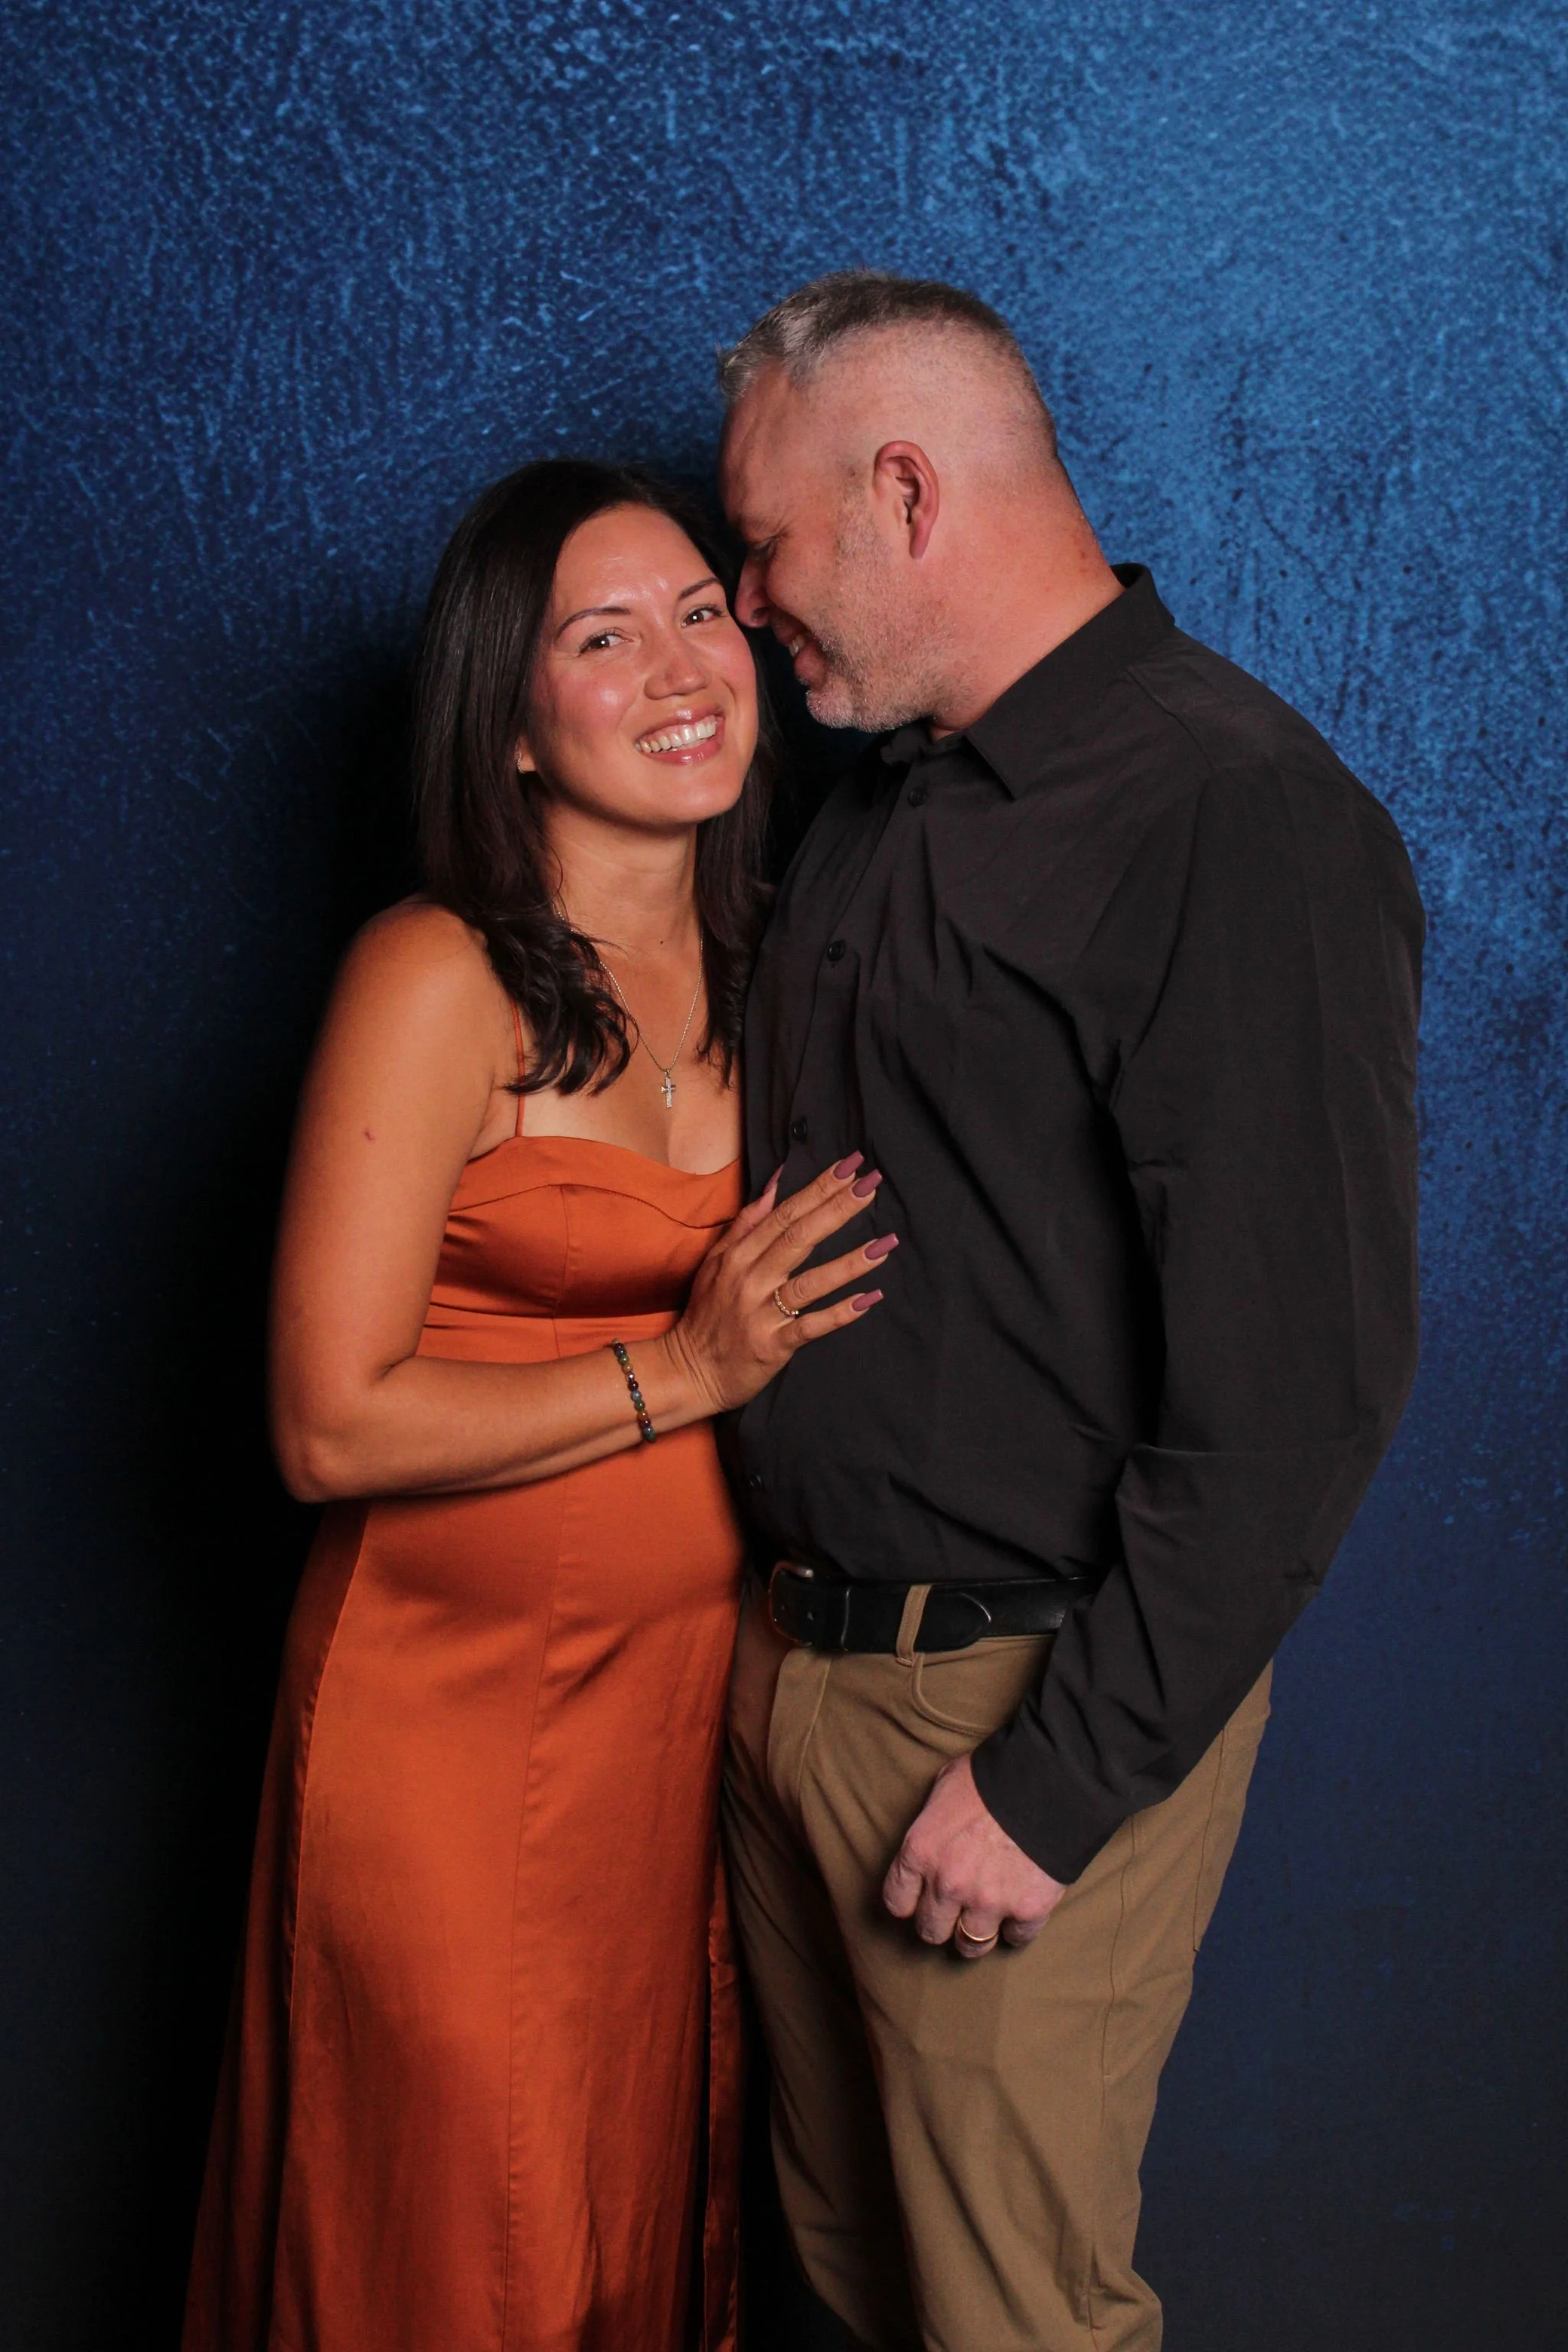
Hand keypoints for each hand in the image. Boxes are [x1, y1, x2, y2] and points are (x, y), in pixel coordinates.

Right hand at [662, 1153, 895, 1415]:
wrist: (689, 1370)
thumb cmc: (707, 1313)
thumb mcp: (716, 1261)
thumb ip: (746, 1222)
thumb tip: (775, 1183)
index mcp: (739, 1255)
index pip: (784, 1214)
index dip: (818, 1189)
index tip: (849, 1167)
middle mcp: (751, 1279)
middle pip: (800, 1237)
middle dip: (837, 1209)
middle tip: (871, 1186)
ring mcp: (762, 1313)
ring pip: (811, 1282)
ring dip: (850, 1263)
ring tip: (885, 1245)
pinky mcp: (773, 1345)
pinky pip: (811, 1326)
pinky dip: (840, 1313)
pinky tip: (869, 1299)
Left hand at [882, 1754, 1065, 1955]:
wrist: (1048, 1779)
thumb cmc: (993, 1776)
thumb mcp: (946, 1785)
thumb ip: (933, 1820)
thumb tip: (934, 1834)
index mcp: (921, 1851)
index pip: (897, 1903)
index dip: (910, 1903)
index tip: (921, 1900)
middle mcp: (948, 1883)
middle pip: (931, 1931)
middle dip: (942, 1922)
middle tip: (956, 1910)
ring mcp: (988, 1901)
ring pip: (971, 1945)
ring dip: (978, 1931)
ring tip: (987, 1916)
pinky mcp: (1027, 1910)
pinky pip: (1016, 1937)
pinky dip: (1019, 1926)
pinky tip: (1021, 1907)